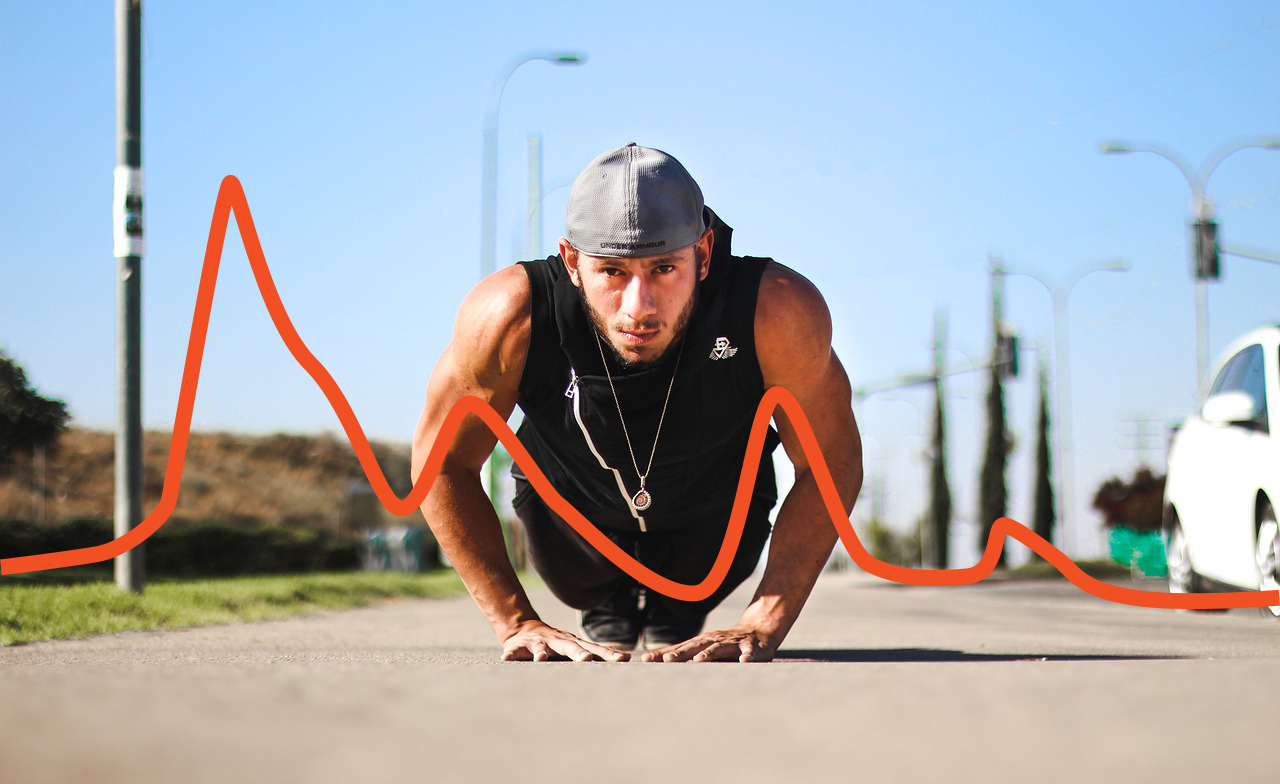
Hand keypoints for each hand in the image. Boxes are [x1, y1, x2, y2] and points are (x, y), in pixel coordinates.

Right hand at [500, 620, 630, 662]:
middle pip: (570, 646)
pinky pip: (514, 652)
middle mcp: (557, 641)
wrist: (522, 629)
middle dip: (578, 653)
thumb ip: (594, 653)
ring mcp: (537, 643)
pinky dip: (511, 655)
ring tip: (540, 659)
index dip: (608, 654)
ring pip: (540, 647)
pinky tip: (506, 660)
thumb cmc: (554, 644)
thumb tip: (627, 658)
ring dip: (541, 652)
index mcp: (573, 644)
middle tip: (587, 660)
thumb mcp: (573, 647)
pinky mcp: (518, 647)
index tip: (623, 659)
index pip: (594, 648)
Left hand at [640, 626, 774, 662]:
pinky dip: (746, 657)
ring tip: (699, 660)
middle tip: (667, 660)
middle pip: (695, 646)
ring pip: (719, 647)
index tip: (645, 660)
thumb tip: (660, 663)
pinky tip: (744, 662)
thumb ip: (688, 656)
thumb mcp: (705, 648)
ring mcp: (733, 643)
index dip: (662, 654)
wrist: (758, 631)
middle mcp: (714, 640)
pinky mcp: (751, 647)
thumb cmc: (726, 644)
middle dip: (681, 653)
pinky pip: (749, 652)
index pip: (678, 648)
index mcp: (701, 642)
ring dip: (709, 653)